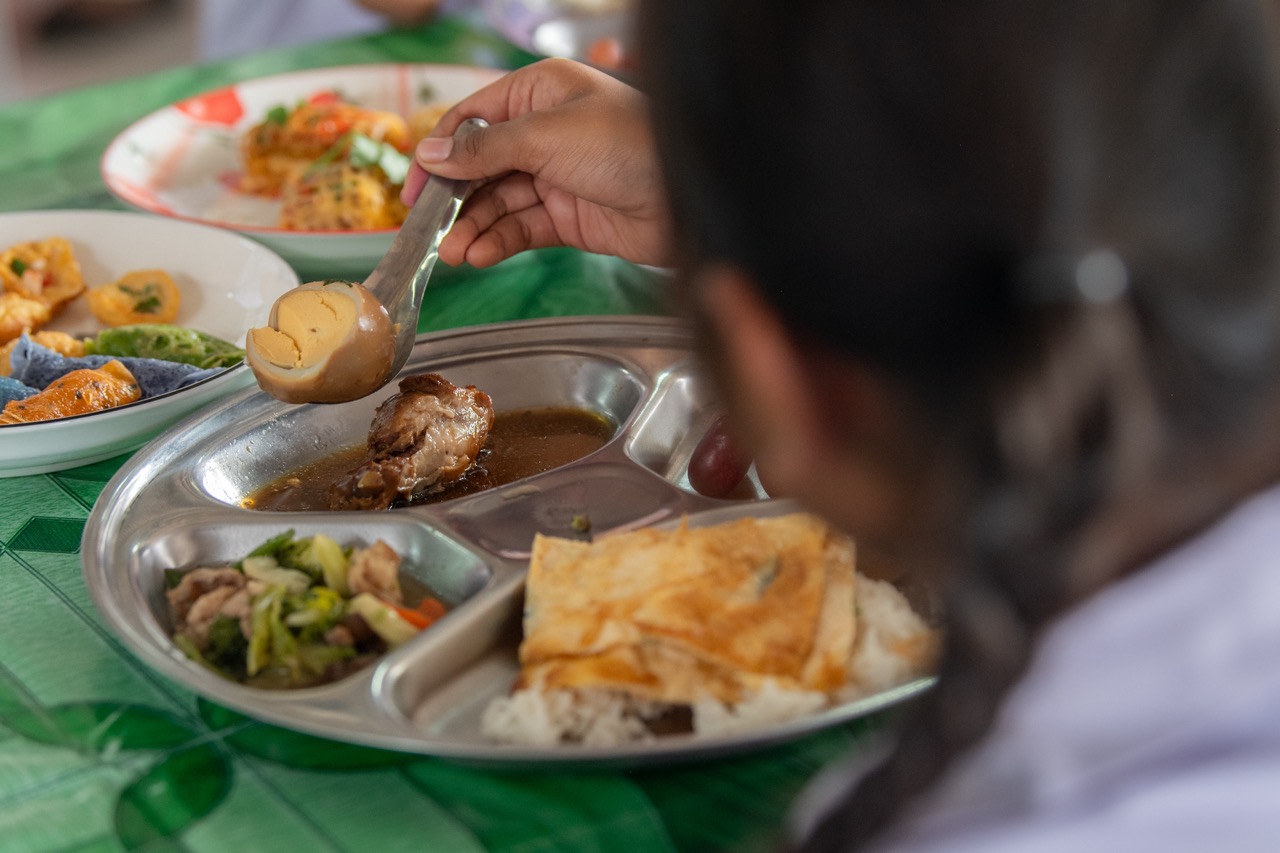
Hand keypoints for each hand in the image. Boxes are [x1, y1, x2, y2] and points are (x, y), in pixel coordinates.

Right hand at [401, 58, 672, 267]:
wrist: (687, 197)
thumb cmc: (628, 145)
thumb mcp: (547, 137)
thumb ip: (485, 149)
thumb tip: (431, 154)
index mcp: (538, 93)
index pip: (471, 120)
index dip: (438, 154)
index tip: (414, 190)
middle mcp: (544, 132)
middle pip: (480, 166)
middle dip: (454, 200)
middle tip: (428, 233)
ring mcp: (556, 176)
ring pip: (499, 202)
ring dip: (473, 227)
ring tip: (454, 253)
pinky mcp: (569, 217)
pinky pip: (522, 228)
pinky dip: (499, 242)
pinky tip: (480, 255)